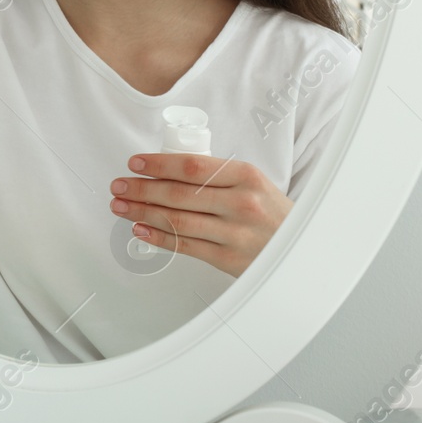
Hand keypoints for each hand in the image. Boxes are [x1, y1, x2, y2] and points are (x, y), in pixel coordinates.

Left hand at [109, 154, 293, 276]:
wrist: (302, 248)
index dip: (158, 164)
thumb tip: (168, 170)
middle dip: (142, 189)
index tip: (136, 163)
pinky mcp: (228, 259)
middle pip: (179, 194)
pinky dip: (159, 238)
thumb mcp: (254, 184)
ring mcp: (234, 233)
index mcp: (247, 176)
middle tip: (119, 186)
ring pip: (178, 220)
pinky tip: (140, 230)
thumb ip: (217, 176)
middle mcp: (241, 203)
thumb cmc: (272, 213)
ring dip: (143, 212)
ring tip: (121, 206)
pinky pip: (185, 246)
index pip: (193, 166)